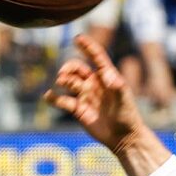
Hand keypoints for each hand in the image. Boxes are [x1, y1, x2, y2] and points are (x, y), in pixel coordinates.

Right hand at [47, 33, 144, 148]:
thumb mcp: (124, 100)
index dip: (87, 47)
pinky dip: (54, 99)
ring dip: (63, 80)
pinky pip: (63, 101)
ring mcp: (85, 96)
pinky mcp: (78, 110)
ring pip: (69, 83)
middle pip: (78, 69)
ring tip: (61, 82)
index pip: (96, 57)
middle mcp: (94, 84)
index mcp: (107, 76)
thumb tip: (107, 76)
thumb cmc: (127, 116)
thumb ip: (117, 86)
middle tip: (63, 74)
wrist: (122, 137)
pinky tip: (47, 96)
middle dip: (69, 67)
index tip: (77, 38)